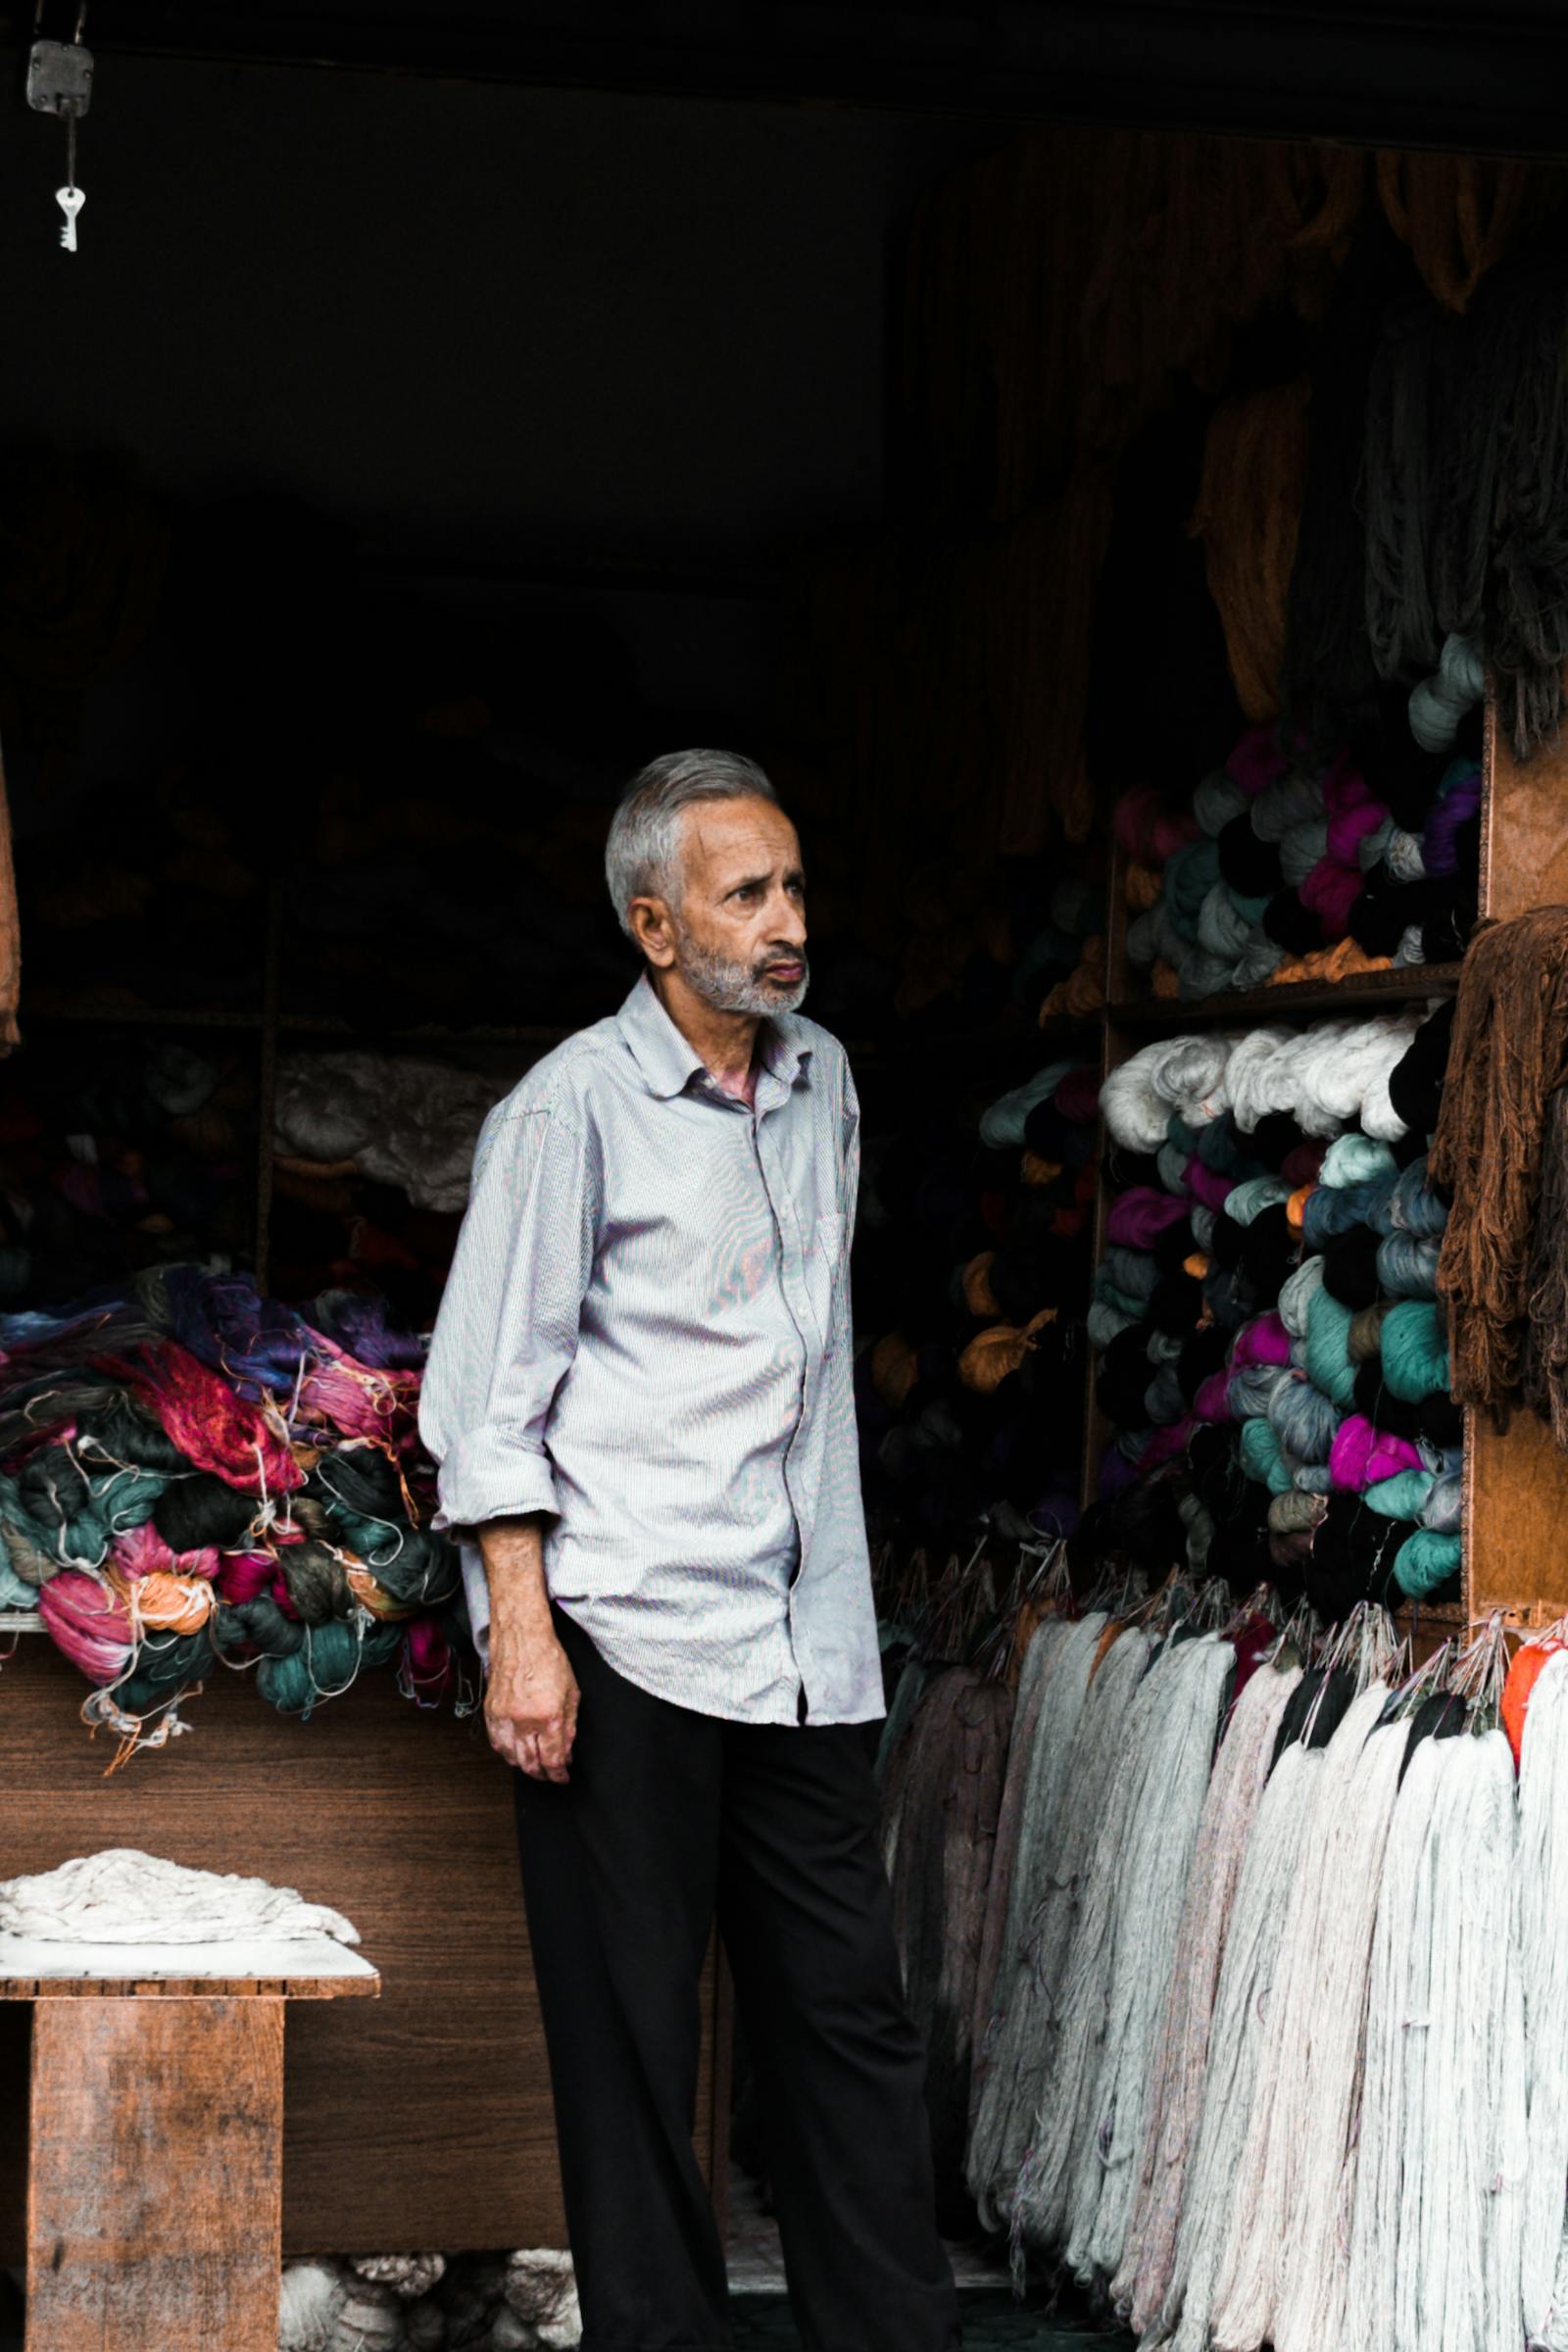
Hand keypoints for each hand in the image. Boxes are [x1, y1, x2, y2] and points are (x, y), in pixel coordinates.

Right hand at [485, 1627, 579, 1781]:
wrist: (521, 1638)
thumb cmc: (548, 1659)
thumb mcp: (571, 1693)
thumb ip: (569, 1727)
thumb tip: (566, 1753)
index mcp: (548, 1715)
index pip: (552, 1759)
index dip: (558, 1774)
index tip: (562, 1777)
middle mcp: (523, 1720)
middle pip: (530, 1764)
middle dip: (542, 1775)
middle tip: (550, 1776)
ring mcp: (503, 1717)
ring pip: (511, 1757)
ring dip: (524, 1766)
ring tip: (535, 1766)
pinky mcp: (490, 1712)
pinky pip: (496, 1742)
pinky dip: (507, 1752)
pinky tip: (516, 1752)